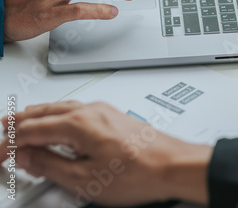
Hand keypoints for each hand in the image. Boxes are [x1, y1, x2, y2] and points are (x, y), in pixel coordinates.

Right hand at [0, 101, 211, 205]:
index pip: (33, 131)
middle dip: (20, 121)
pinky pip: (74, 107)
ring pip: (59, 106)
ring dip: (38, 113)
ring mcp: (101, 109)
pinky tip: (57, 117)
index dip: (12, 144)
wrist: (171, 164)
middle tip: (3, 128)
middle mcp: (89, 110)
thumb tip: (27, 155)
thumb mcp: (86, 180)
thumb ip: (51, 165)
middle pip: (44, 112)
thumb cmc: (137, 172)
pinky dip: (56, 112)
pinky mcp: (110, 114)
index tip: (1, 154)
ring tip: (22, 119)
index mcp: (78, 124)